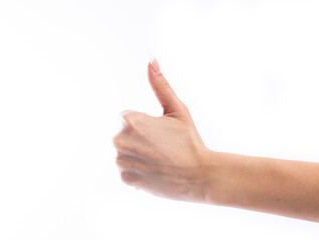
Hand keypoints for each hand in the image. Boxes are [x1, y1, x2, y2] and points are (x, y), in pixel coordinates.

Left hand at [113, 59, 208, 202]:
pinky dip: (138, 171)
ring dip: (137, 156)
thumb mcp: (177, 110)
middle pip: (123, 136)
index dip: (145, 126)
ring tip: (159, 160)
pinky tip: (155, 171)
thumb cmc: (189, 141)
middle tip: (161, 148)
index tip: (160, 134)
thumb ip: (160, 85)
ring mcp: (121, 161)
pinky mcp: (125, 179)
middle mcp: (119, 140)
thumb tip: (151, 59)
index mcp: (129, 120)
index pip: (127, 119)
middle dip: (138, 140)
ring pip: (124, 153)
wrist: (199, 175)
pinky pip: (126, 170)